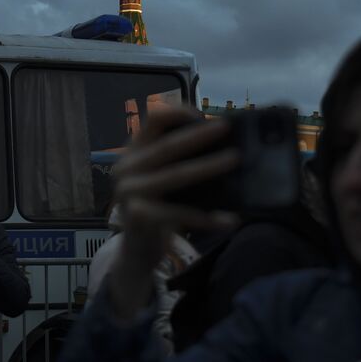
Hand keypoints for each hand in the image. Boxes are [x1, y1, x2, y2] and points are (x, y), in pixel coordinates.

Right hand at [110, 107, 240, 319]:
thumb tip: (221, 139)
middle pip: (165, 147)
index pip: (151, 121)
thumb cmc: (155, 207)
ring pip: (175, 176)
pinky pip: (181, 213)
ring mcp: (130, 193)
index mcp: (132, 152)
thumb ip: (175, 159)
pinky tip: (229, 219)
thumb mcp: (157, 178)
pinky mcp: (140, 217)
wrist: (136, 249)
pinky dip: (207, 217)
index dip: (177, 113)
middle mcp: (126, 169)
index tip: (202, 114)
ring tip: (234, 159)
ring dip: (208, 167)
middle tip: (226, 127)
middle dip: (198, 136)